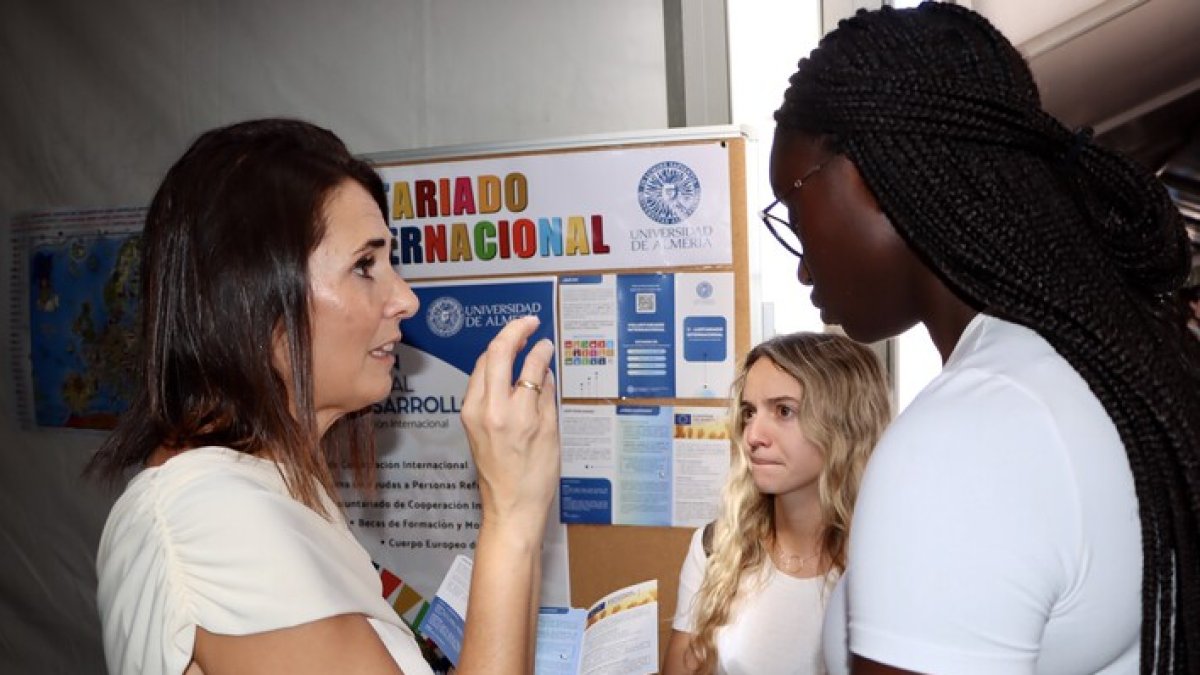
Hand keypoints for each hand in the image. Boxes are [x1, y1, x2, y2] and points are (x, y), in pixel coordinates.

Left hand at [460, 315, 559, 533]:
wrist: (510, 507)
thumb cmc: (535, 478)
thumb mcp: (551, 434)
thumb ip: (546, 396)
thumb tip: (544, 368)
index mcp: (517, 415)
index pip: (529, 366)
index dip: (541, 348)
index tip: (547, 342)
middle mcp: (490, 410)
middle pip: (497, 354)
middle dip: (514, 332)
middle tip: (529, 322)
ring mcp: (474, 413)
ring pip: (484, 364)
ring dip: (500, 346)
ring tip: (518, 338)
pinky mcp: (467, 419)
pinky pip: (478, 381)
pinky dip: (491, 366)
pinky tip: (504, 364)